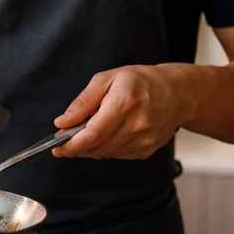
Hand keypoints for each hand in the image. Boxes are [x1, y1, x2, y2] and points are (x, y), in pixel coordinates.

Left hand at [51, 65, 189, 159]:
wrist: (177, 93)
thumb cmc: (140, 82)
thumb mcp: (107, 79)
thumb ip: (83, 101)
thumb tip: (63, 122)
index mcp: (126, 103)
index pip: (93, 134)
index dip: (72, 145)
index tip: (56, 147)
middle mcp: (138, 124)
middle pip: (98, 147)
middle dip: (76, 147)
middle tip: (64, 140)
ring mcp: (145, 140)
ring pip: (105, 153)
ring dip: (90, 147)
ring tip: (87, 132)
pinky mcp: (147, 150)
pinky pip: (117, 154)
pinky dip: (105, 147)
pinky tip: (107, 134)